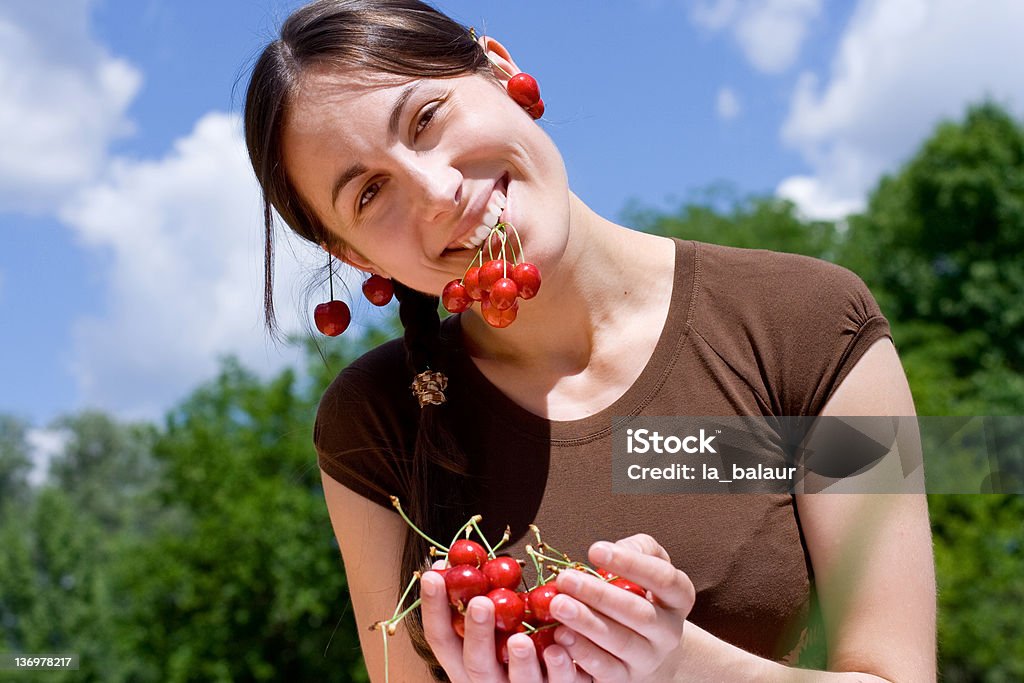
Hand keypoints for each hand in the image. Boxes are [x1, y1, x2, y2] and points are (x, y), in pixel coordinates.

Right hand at [420, 561, 590, 682]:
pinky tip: (559, 649)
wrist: (553, 681)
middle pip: (476, 664)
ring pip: (517, 681)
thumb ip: (477, 601)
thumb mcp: (492, 628)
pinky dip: (559, 668)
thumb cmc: (516, 647)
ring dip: (519, 660)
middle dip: (477, 634)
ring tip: (519, 640)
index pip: (441, 639)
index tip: (432, 576)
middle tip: (480, 603)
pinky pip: (559, 682)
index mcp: (467, 662)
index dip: (433, 609)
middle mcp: (490, 681)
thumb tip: (449, 561)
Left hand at [548, 534, 695, 682]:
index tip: (594, 550)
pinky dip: (582, 655)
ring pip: (621, 644)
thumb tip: (614, 549)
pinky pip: (605, 671)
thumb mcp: (647, 564)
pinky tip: (559, 639)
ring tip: (558, 606)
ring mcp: (648, 660)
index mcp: (678, 599)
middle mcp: (669, 633)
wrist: (645, 647)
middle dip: (599, 595)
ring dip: (587, 624)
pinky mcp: (625, 680)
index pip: (664, 579)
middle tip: (565, 579)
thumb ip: (638, 549)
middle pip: (639, 614)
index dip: (631, 563)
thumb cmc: (639, 594)